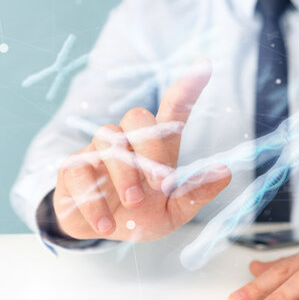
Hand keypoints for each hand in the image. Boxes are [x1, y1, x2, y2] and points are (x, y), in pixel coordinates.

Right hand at [53, 59, 231, 241]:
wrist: (102, 233)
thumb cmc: (142, 215)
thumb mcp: (174, 212)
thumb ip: (196, 193)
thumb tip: (225, 172)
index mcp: (158, 147)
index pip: (173, 110)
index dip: (187, 88)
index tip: (205, 66)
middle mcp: (128, 141)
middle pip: (137, 116)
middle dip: (151, 147)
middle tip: (160, 184)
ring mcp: (98, 151)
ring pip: (108, 139)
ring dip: (124, 173)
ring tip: (133, 204)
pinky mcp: (73, 168)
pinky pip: (79, 171)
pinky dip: (94, 200)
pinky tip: (106, 223)